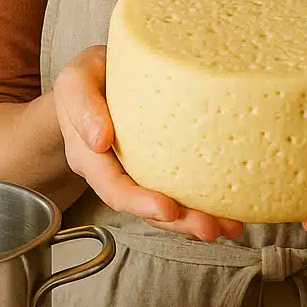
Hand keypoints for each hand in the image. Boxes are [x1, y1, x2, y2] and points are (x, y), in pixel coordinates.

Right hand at [53, 45, 242, 243]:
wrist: (99, 80)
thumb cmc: (89, 79)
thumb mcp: (76, 80)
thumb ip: (82, 104)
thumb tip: (100, 139)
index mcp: (92, 159)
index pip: (114, 188)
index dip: (139, 203)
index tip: (167, 210)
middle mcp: (117, 174)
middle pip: (145, 208)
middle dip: (179, 222)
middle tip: (208, 227)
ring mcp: (140, 174)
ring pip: (167, 207)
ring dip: (197, 220)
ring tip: (229, 227)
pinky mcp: (163, 168)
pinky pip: (181, 192)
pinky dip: (206, 204)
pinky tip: (231, 212)